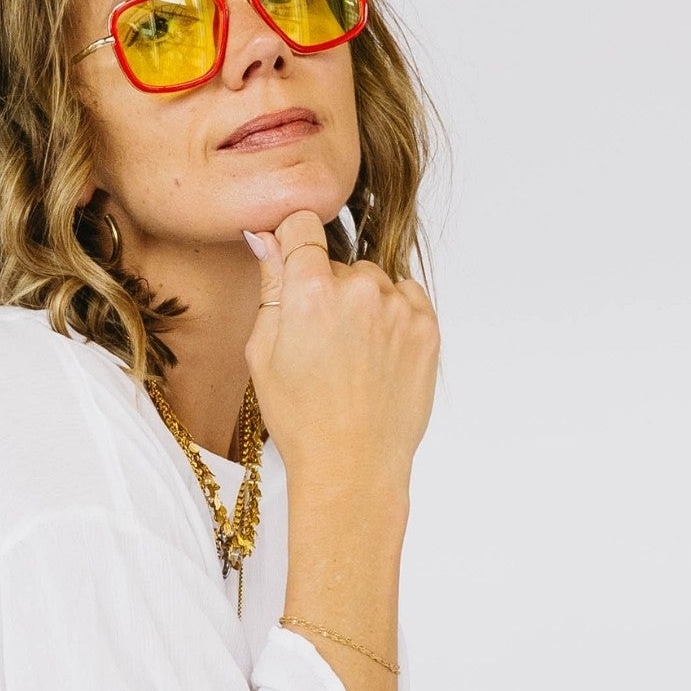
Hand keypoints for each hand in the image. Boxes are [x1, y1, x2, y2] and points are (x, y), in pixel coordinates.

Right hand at [243, 208, 436, 503]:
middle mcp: (357, 289)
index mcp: (309, 290)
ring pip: (373, 281)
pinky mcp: (427, 326)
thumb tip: (265, 237)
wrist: (353, 464)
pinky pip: (405, 298)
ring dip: (362, 304)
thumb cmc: (300, 417)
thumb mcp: (262, 353)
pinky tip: (377, 357)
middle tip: (321, 340)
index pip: (303, 225)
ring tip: (353, 356)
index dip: (294, 241)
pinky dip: (392, 317)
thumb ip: (269, 286)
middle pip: (339, 262)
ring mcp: (398, 307)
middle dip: (327, 288)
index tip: (294, 262)